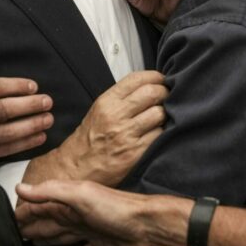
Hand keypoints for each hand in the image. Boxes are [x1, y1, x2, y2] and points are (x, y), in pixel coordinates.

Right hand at [0, 78, 54, 166]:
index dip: (15, 86)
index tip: (32, 85)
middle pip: (4, 110)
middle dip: (29, 106)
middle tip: (47, 101)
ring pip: (7, 131)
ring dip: (31, 125)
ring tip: (48, 119)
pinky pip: (3, 149)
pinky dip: (23, 144)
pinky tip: (38, 138)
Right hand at [16, 180, 178, 245]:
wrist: (147, 225)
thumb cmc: (114, 208)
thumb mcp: (78, 195)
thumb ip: (49, 191)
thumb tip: (20, 188)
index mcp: (68, 201)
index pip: (40, 207)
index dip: (25, 213)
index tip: (9, 219)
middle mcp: (77, 214)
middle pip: (49, 222)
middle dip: (33, 227)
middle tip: (16, 235)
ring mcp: (90, 229)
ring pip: (63, 235)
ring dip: (49, 239)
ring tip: (35, 244)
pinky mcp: (102, 244)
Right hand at [29, 71, 166, 186]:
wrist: (77, 168)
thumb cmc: (90, 139)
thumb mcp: (99, 110)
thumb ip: (122, 97)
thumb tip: (150, 86)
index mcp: (107, 102)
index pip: (137, 79)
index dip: (155, 77)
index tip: (162, 80)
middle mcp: (116, 116)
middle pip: (152, 93)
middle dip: (165, 93)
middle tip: (167, 98)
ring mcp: (126, 135)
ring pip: (159, 113)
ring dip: (165, 114)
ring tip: (161, 118)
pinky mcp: (135, 153)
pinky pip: (159, 135)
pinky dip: (162, 133)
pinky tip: (156, 134)